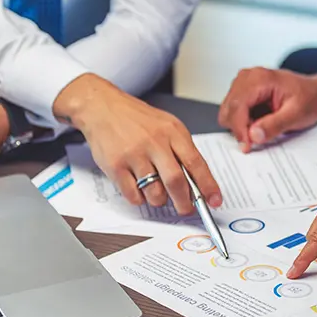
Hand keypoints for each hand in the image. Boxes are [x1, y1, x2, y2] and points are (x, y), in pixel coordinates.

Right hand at [54, 74, 221, 214]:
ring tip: (157, 192)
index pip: (196, 163)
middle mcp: (154, 142)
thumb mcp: (167, 126)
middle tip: (185, 209)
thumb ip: (182, 151)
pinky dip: (139, 198)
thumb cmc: (137, 119)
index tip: (214, 200)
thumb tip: (197, 183)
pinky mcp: (115, 166)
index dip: (208, 186)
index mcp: (172, 132)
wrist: (102, 107)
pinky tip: (138, 187)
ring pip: (154, 193)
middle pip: (176, 182)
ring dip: (159, 200)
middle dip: (184, 203)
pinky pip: (133, 195)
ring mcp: (133, 154)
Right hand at [219, 68, 316, 152]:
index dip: (239, 129)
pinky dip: (243, 122)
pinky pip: (233, 112)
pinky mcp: (243, 92)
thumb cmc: (309, 99)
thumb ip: (275, 125)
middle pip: (229, 109)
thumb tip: (253, 135)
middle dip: (240, 128)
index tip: (247, 146)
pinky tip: (259, 122)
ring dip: (241, 125)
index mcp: (260, 78)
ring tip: (263, 126)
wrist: (315, 92)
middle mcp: (247, 77)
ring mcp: (243, 83)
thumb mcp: (296, 115)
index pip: (237, 106)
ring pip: (228, 112)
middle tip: (258, 138)